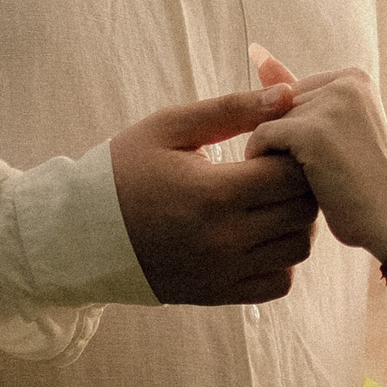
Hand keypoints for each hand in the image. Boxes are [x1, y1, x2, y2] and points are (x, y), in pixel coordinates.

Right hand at [110, 87, 320, 304]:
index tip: (267, 147)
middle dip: (298, 185)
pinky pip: (279, 283)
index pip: (292, 175)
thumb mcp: (170, 127)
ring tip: (266, 201)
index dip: (290, 154)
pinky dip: (281, 258)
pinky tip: (258, 234)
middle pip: (303, 212)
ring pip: (298, 249)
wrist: (83, 233)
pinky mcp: (220, 294)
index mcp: (213, 194)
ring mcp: (224, 272)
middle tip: (270, 171)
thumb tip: (287, 93)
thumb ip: (232, 109)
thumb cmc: (125, 170)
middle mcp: (225, 240)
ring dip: (294, 221)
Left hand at [249, 67, 386, 262]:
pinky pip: (261, 137)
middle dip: (288, 144)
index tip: (329, 160)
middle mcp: (345, 81)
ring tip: (313, 179)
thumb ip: (298, 93)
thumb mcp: (335, 129)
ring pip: (268, 122)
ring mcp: (331, 104)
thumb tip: (256, 51)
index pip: (294, 96)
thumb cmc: (362, 183)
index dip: (299, 134)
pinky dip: (264, 161)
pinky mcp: (313, 130)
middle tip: (324, 173)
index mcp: (355, 77)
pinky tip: (284, 182)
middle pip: (281, 107)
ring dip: (277, 154)